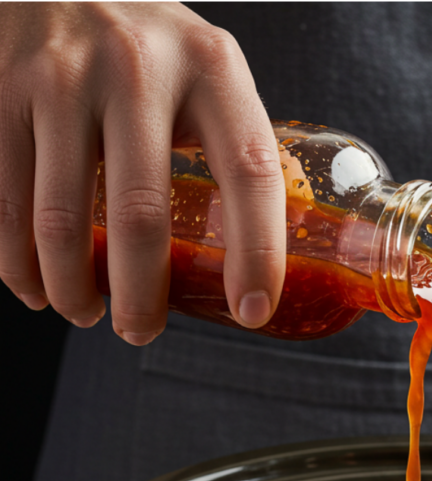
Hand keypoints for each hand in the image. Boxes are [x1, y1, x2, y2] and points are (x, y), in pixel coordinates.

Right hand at [0, 1, 284, 342]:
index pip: (250, 174)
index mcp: (213, 69)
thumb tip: (251, 261)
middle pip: (140, 215)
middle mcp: (139, 67)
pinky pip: (5, 199)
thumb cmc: (150, 46)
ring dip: (72, 288)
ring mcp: (63, 74)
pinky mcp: (3, 86)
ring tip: (86, 313)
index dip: (256, 254)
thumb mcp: (208, 76)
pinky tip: (34, 285)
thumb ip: (230, 149)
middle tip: (140, 333)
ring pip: (62, 218)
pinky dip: (16, 261)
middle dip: (139, 298)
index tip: (250, 311)